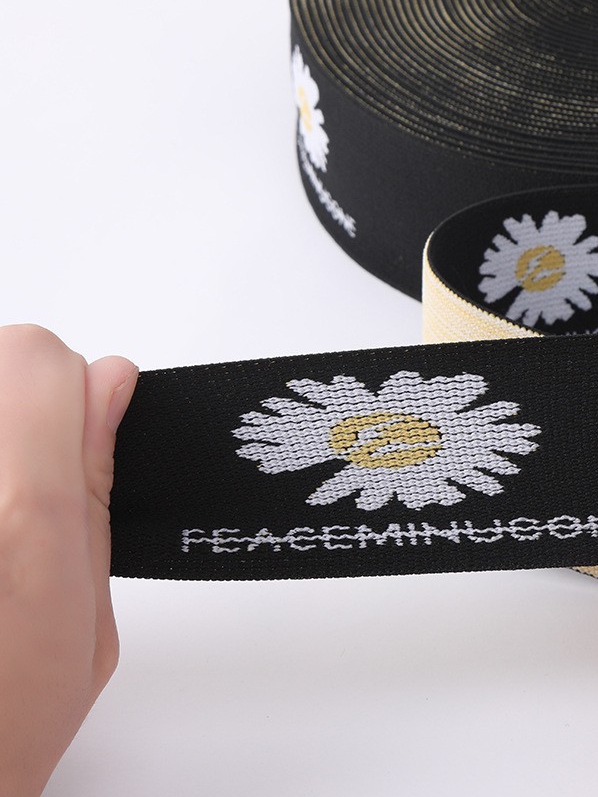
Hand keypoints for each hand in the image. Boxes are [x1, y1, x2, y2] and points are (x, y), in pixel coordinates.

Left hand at [0, 324, 136, 795]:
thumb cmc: (2, 718)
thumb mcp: (89, 606)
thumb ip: (94, 481)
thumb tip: (110, 384)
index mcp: (21, 506)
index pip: (37, 356)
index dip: (73, 388)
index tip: (83, 429)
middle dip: (26, 404)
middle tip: (29, 481)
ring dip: (2, 435)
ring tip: (2, 510)